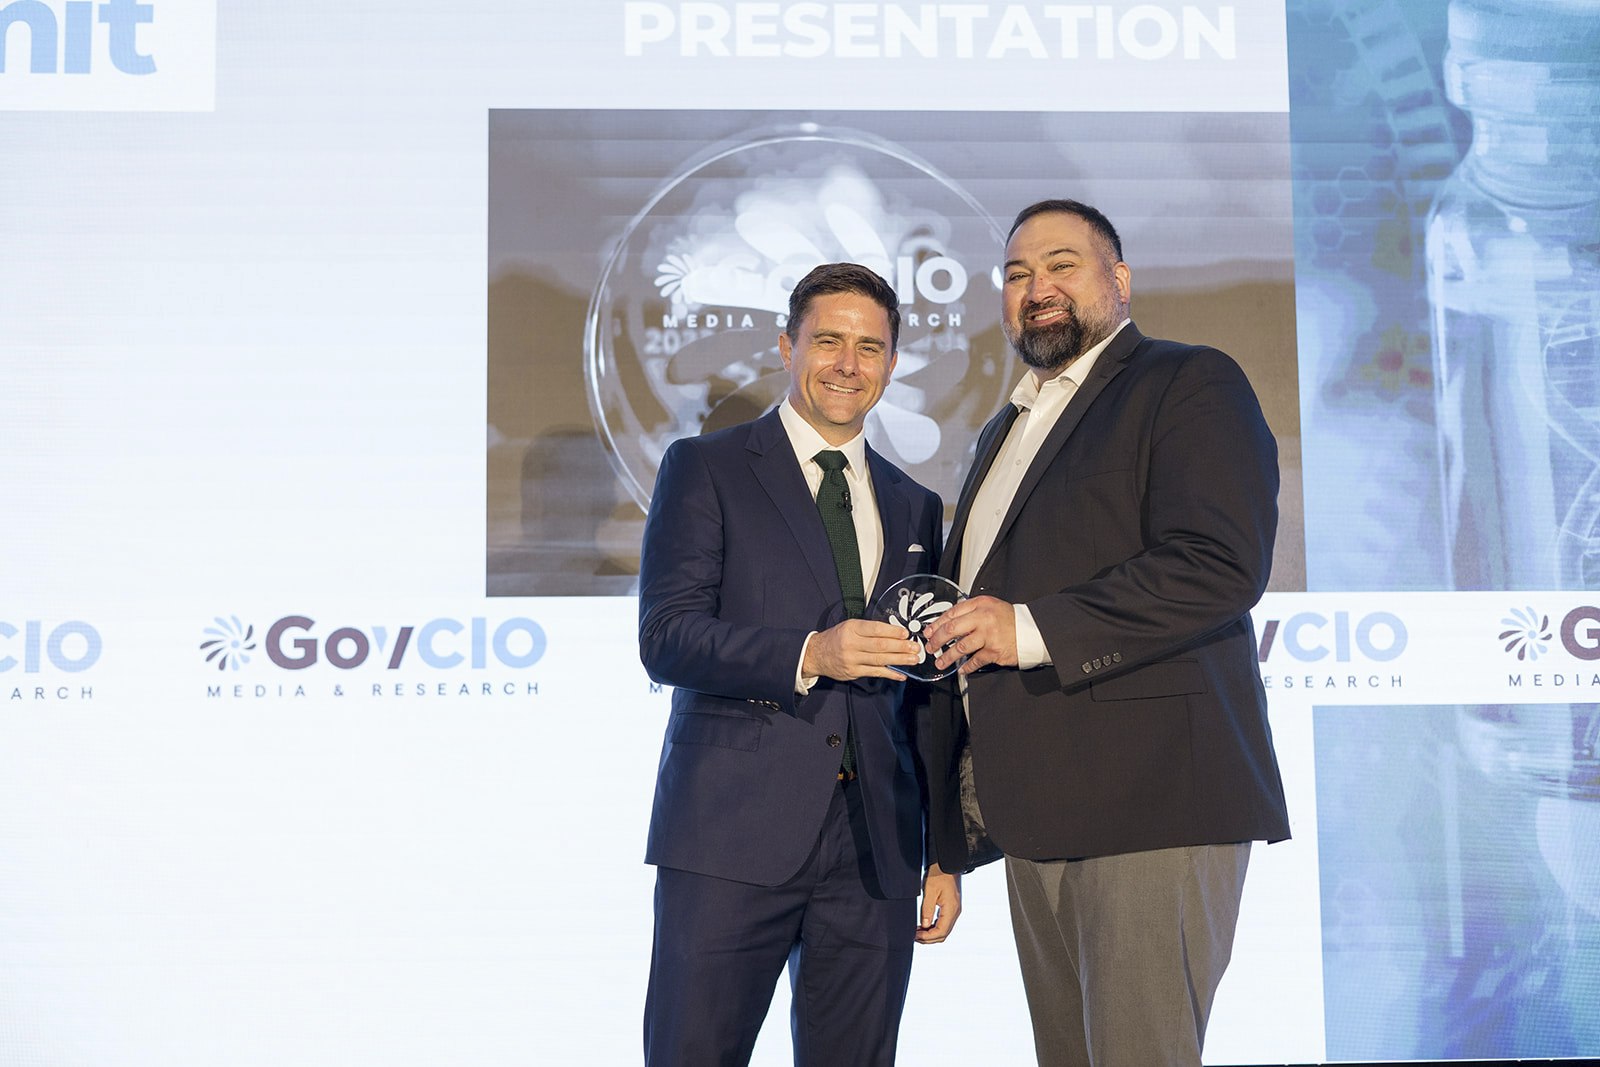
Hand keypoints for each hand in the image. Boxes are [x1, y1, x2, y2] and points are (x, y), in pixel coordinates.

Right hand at [802, 619, 921, 681]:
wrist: (816, 654)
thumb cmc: (837, 638)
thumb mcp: (850, 626)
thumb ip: (869, 629)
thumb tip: (895, 633)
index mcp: (851, 628)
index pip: (875, 629)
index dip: (892, 631)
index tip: (905, 633)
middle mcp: (851, 643)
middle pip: (880, 646)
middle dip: (901, 647)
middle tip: (915, 647)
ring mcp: (852, 659)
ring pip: (880, 660)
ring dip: (899, 660)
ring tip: (913, 660)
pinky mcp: (854, 672)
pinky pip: (875, 673)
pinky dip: (890, 673)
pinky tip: (901, 674)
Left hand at [916, 863, 960, 943]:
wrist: (947, 863)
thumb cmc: (939, 874)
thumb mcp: (929, 891)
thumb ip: (927, 910)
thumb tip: (924, 926)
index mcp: (951, 909)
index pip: (941, 932)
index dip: (927, 937)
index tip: (915, 936)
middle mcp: (955, 912)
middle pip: (943, 934)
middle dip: (929, 938)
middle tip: (914, 936)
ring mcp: (955, 910)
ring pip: (944, 930)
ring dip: (931, 934)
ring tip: (917, 932)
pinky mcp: (952, 907)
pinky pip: (944, 923)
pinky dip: (934, 927)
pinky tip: (924, 925)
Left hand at [923, 595, 1017, 673]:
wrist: (1031, 630)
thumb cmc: (1009, 619)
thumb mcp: (990, 607)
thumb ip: (970, 612)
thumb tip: (948, 622)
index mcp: (980, 605)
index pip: (952, 613)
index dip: (937, 624)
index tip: (929, 631)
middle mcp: (983, 618)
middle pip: (952, 629)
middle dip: (937, 640)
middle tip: (931, 647)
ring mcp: (988, 635)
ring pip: (961, 647)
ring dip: (948, 656)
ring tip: (941, 662)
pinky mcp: (994, 651)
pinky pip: (975, 661)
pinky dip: (967, 667)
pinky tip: (962, 669)